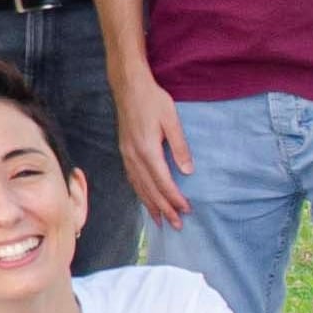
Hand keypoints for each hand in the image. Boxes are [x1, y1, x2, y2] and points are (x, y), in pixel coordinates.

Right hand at [116, 71, 192, 231]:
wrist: (128, 87)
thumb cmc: (153, 100)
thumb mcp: (172, 120)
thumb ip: (179, 147)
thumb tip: (188, 172)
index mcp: (147, 151)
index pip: (163, 182)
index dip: (175, 198)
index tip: (187, 210)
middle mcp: (134, 157)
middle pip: (150, 190)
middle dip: (164, 209)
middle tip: (176, 225)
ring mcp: (127, 156)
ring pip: (139, 187)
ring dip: (150, 206)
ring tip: (160, 221)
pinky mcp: (124, 152)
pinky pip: (132, 179)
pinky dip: (140, 193)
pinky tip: (145, 199)